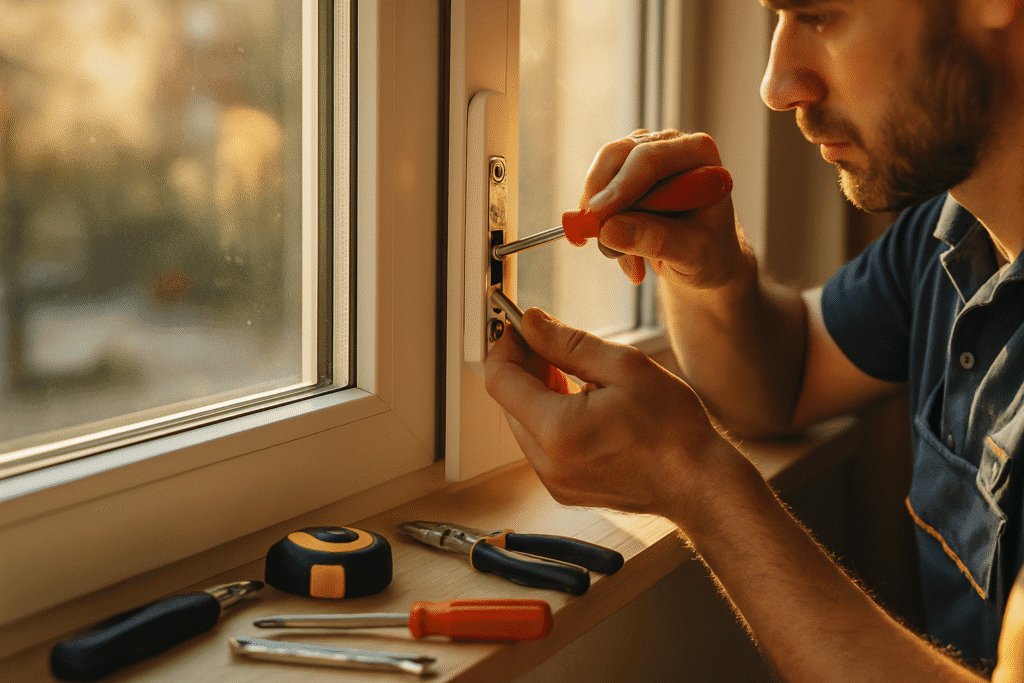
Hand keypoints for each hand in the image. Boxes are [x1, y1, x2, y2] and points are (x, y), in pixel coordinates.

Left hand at [484, 307, 742, 520]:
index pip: (500, 380)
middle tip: (553, 347)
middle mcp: (547, 462)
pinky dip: (552, 421)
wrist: (698, 483)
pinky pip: (541, 446)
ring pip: (524, 424)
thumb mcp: (624, 367)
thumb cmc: (672, 430)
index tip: (519, 329)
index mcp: (557, 430)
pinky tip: (584, 407)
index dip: (505, 347)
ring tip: (578, 378)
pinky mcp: (564, 490)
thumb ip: (568, 342)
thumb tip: (532, 323)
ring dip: (539, 394)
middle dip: (524, 369)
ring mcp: (554, 481)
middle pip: (509, 403)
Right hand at [581, 129, 750, 289]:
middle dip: (601, 198)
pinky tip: (621, 253)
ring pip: (600, 175)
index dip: (621, 185)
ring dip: (601, 220)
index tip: (599, 216)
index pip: (650, 158)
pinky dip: (600, 226)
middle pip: (617, 155)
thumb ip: (656, 240)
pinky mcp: (623, 174)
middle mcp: (669, 145)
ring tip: (624, 259)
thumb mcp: (692, 253)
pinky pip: (596, 194)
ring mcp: (643, 155)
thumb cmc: (709, 252)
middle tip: (593, 236)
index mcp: (697, 153)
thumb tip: (608, 230)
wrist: (704, 260)